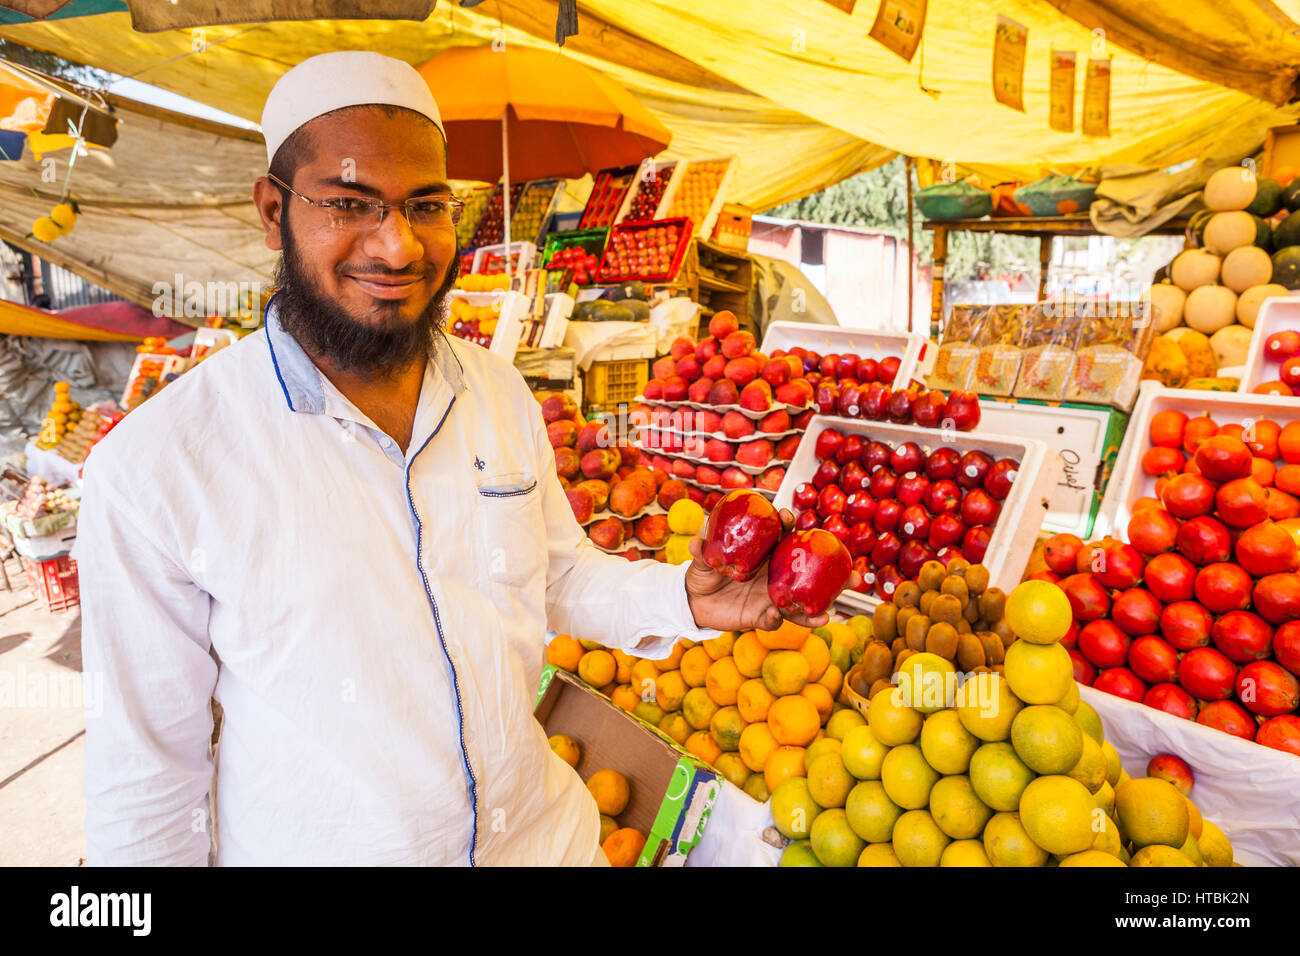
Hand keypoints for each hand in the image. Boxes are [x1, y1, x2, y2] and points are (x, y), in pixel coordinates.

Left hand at [684, 509, 861, 631]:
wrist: (695, 604)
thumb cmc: (703, 574)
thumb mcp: (701, 564)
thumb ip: (701, 554)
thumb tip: (695, 544)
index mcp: (763, 554)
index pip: (781, 536)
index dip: (787, 526)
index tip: (787, 518)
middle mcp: (773, 574)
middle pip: (806, 570)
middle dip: (831, 572)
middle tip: (854, 573)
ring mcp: (770, 596)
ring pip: (801, 601)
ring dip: (818, 606)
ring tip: (831, 611)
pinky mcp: (761, 616)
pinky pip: (776, 621)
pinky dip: (780, 621)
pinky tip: (784, 621)